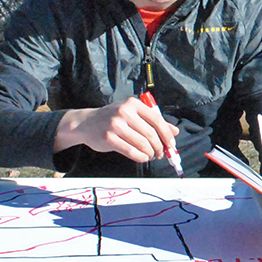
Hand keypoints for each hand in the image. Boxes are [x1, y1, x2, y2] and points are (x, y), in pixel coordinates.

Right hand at [53, 99, 176, 162]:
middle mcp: (124, 112)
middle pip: (150, 133)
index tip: (171, 144)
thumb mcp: (133, 114)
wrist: (86, 123)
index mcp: (133, 104)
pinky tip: (142, 157)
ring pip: (142, 144)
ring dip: (150, 153)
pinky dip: (140, 157)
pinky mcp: (109, 138)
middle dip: (159, 147)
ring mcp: (115, 125)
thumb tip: (175, 132)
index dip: (166, 134)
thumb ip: (153, 121)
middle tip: (161, 154)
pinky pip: (131, 151)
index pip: (156, 119)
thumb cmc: (113, 119)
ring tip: (151, 156)